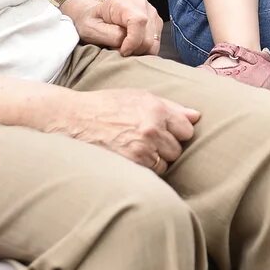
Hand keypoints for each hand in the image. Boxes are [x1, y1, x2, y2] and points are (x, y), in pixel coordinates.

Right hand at [52, 88, 200, 172]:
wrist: (73, 119)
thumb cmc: (107, 106)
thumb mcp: (138, 97)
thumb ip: (170, 107)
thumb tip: (196, 116)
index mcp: (156, 108)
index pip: (187, 129)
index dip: (177, 132)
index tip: (165, 132)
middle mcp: (151, 128)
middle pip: (178, 148)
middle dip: (167, 147)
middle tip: (147, 142)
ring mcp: (141, 147)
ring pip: (167, 163)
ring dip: (157, 160)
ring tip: (138, 150)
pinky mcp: (131, 163)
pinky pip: (152, 172)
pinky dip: (146, 169)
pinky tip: (132, 159)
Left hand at [68, 0, 163, 55]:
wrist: (93, 15)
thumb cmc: (90, 22)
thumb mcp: (91, 29)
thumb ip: (110, 36)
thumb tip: (127, 44)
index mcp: (122, 2)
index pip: (139, 21)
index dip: (133, 41)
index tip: (122, 52)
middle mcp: (141, 4)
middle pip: (148, 35)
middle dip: (134, 50)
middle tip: (119, 51)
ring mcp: (151, 12)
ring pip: (154, 42)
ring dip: (139, 51)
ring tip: (124, 48)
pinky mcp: (155, 22)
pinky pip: (155, 43)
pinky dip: (144, 50)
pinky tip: (131, 47)